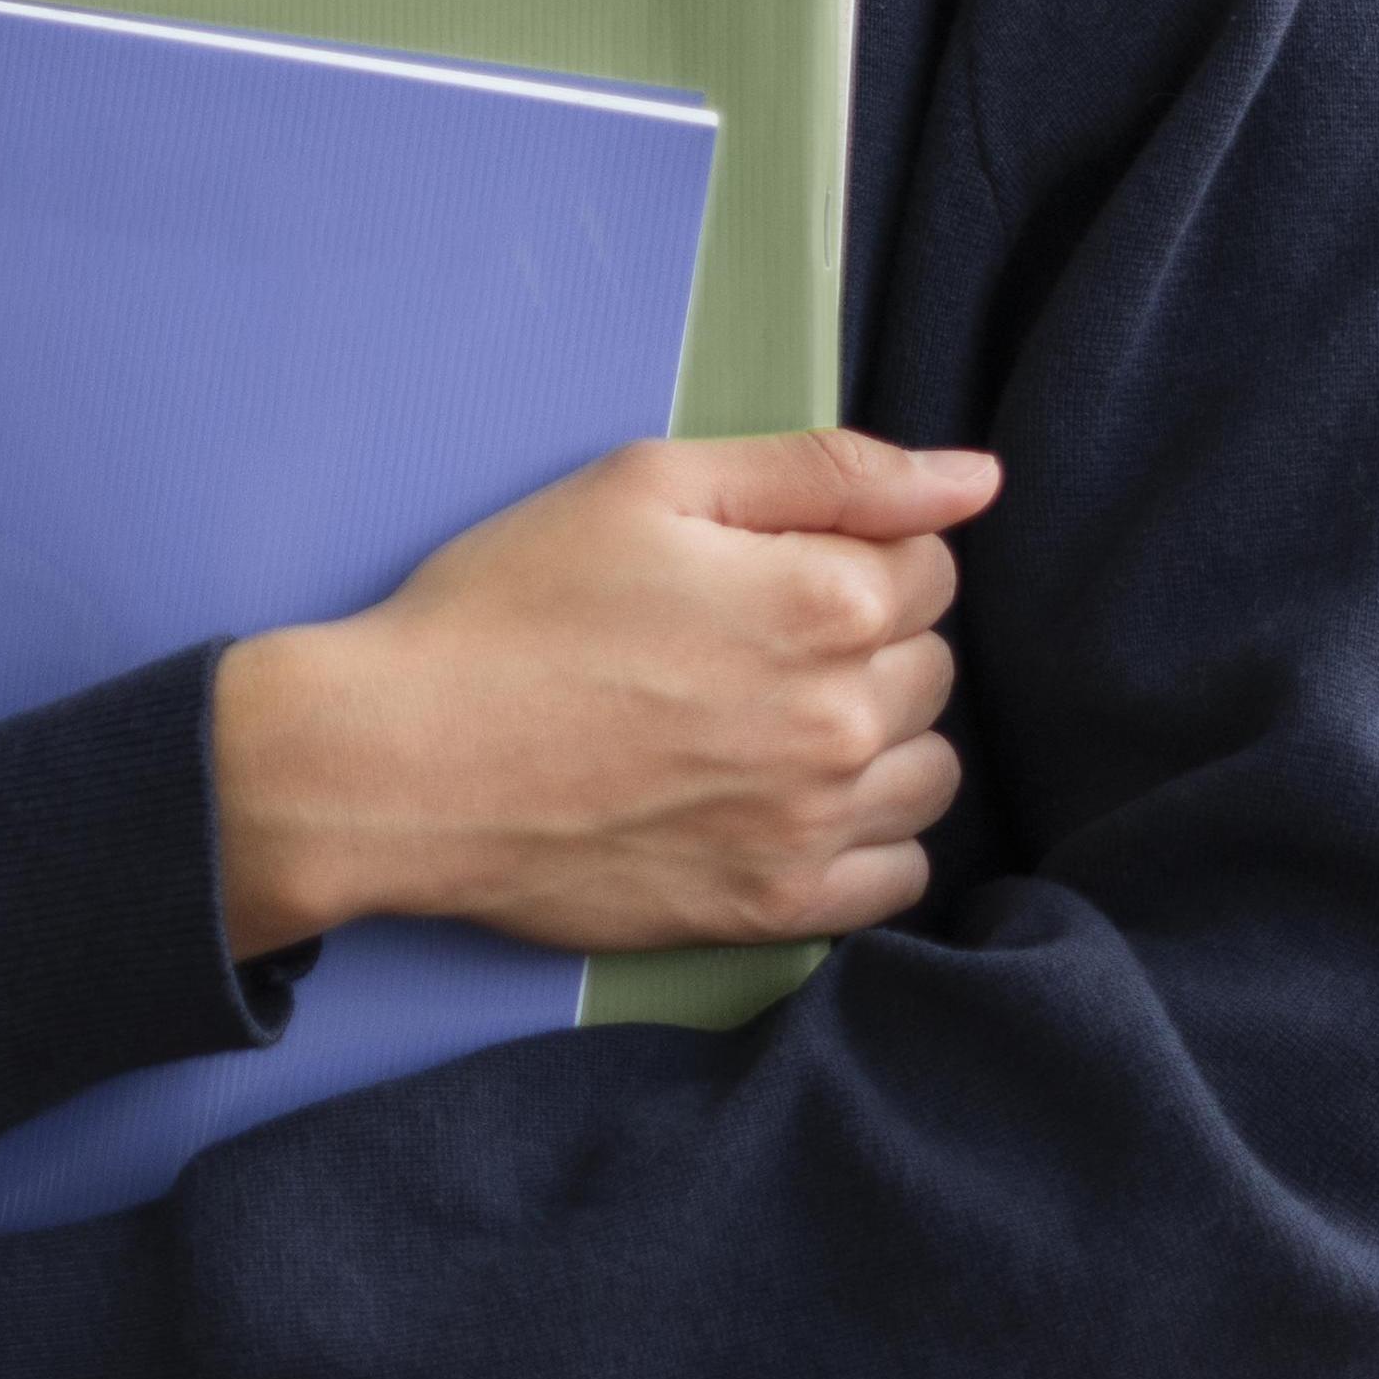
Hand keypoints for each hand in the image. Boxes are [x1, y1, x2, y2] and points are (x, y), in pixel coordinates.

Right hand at [216, 426, 988, 955]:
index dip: (850, 550)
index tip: (762, 567)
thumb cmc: (509, 604)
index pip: (928, 563)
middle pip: (930, 663)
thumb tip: (978, 479)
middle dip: (863, 640)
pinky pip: (899, 875)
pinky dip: (867, 838)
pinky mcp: (773, 907)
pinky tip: (788, 803)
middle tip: (744, 639)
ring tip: (768, 721)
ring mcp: (812, 823)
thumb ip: (826, 472)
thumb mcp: (649, 485)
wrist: (400, 760)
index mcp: (824, 600)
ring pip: (928, 769)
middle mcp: (842, 718)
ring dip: (877, 737)